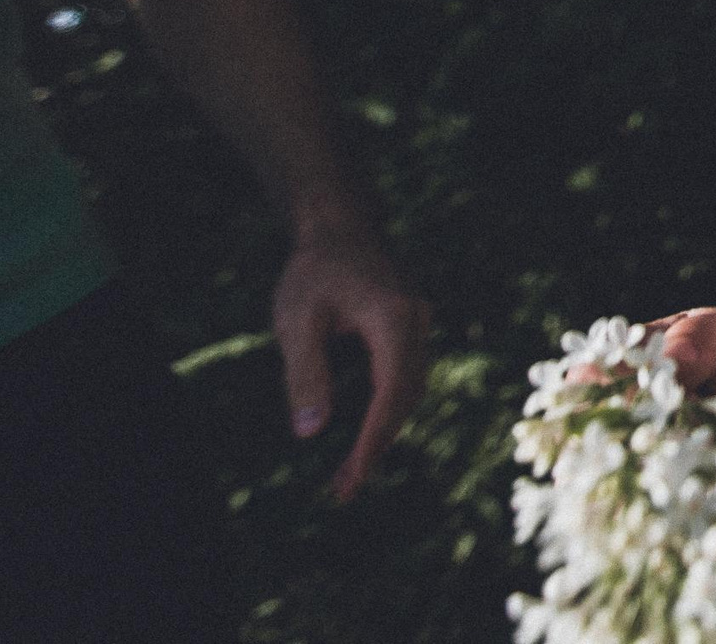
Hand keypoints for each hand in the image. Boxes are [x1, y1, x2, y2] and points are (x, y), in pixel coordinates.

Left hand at [271, 220, 427, 501]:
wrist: (339, 225)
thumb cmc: (314, 270)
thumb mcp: (297, 321)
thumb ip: (305, 375)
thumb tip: (311, 433)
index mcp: (394, 320)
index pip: (391, 393)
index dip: (373, 440)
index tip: (353, 477)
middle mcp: (418, 323)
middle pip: (406, 398)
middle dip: (377, 446)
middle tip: (342, 491)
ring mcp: (419, 324)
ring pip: (410, 390)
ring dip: (384, 432)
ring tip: (348, 473)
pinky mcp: (411, 328)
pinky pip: (406, 377)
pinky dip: (388, 410)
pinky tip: (365, 434)